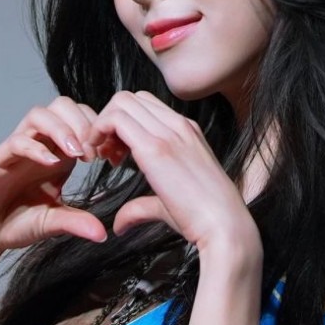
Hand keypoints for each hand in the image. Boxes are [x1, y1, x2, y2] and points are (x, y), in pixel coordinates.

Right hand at [0, 98, 107, 259]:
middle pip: (62, 107)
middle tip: (95, 154)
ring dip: (62, 129)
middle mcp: (38, 147)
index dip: (99, 132)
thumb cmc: (13, 224)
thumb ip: (76, 223)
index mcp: (57, 155)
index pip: (81, 120)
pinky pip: (16, 141)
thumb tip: (104, 234)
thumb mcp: (52, 224)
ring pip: (39, 116)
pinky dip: (36, 148)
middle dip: (84, 123)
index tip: (112, 157)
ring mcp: (16, 151)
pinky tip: (51, 163)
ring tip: (78, 154)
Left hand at [87, 91, 259, 255]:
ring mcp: (169, 133)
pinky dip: (99, 131)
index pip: (145, 105)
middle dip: (109, 121)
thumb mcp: (168, 204)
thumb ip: (141, 207)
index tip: (116, 154)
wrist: (224, 226)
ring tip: (102, 156)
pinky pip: (117, 119)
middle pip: (130, 98)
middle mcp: (179, 125)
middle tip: (105, 154)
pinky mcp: (156, 148)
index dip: (123, 125)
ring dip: (102, 125)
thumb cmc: (203, 219)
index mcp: (187, 132)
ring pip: (121, 102)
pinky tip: (102, 158)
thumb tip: (119, 225)